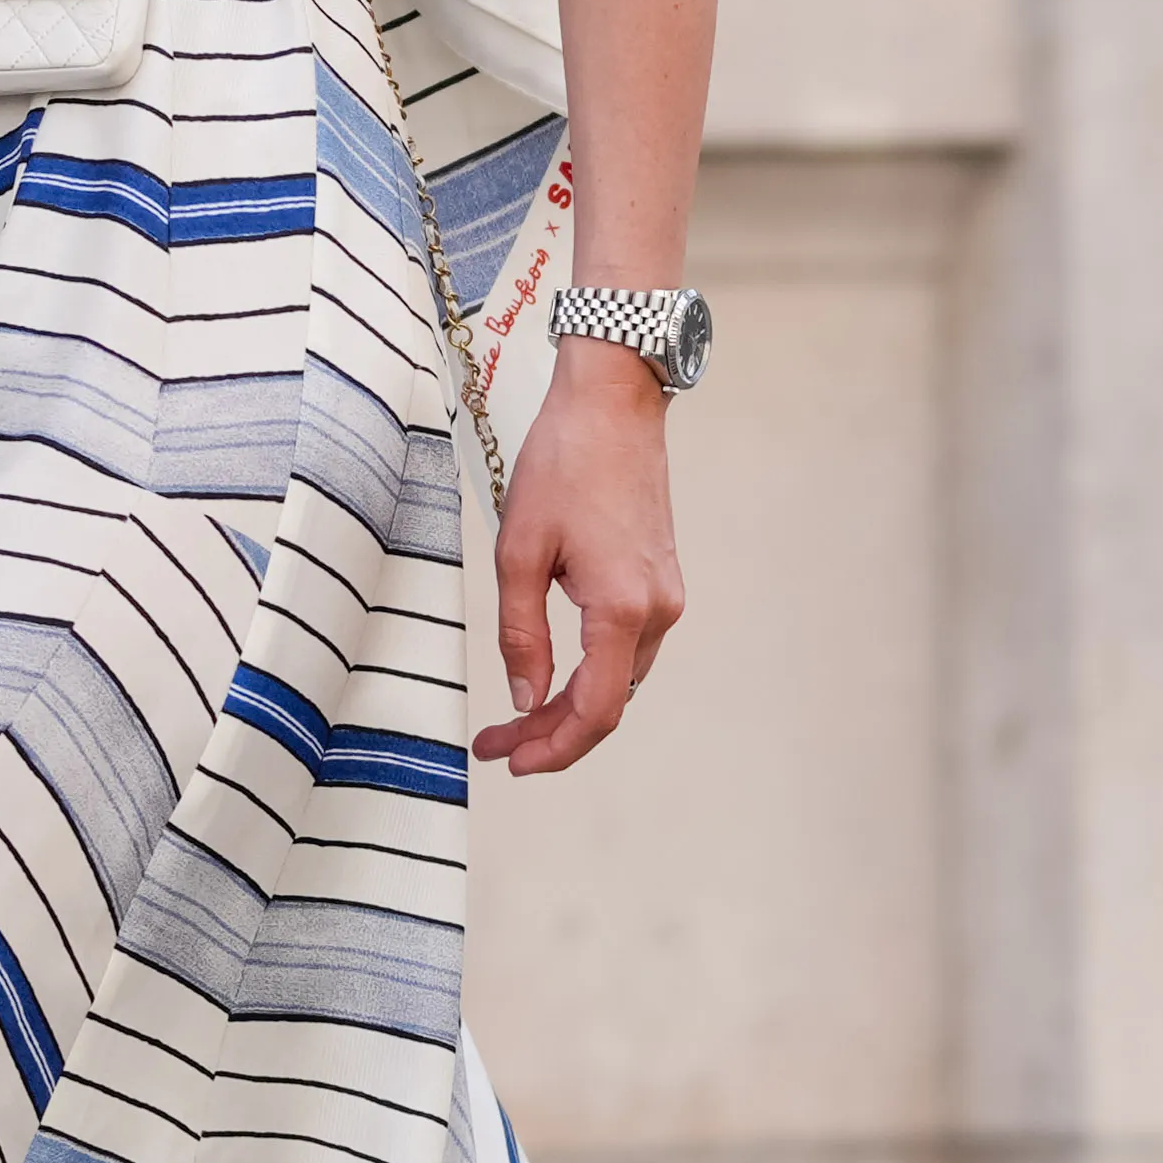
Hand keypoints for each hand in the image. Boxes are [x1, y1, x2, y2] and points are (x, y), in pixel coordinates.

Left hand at [484, 339, 684, 773]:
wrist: (613, 402)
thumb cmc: (564, 462)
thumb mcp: (518, 551)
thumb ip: (521, 634)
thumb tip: (526, 698)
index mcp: (622, 608)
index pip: (595, 711)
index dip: (554, 748)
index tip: (511, 760)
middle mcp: (657, 610)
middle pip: (609, 703)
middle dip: (551, 732)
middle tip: (497, 742)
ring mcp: (665, 595)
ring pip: (620, 679)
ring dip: (570, 705)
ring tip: (515, 716)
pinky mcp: (661, 580)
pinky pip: (628, 648)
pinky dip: (591, 672)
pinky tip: (552, 672)